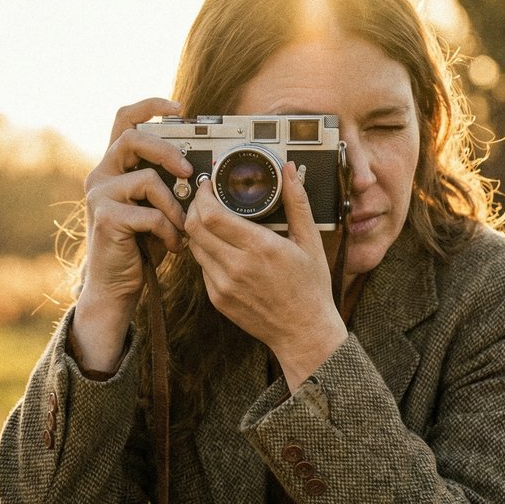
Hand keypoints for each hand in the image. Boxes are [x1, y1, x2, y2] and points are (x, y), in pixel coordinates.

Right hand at [73, 98, 193, 371]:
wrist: (117, 286)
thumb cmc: (142, 245)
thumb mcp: (157, 206)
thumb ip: (168, 183)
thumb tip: (200, 169)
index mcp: (114, 166)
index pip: (125, 120)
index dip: (150, 106)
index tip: (179, 107)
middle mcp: (101, 174)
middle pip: (132, 138)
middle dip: (166, 150)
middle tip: (188, 170)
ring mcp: (100, 195)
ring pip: (147, 178)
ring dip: (174, 205)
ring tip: (182, 227)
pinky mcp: (106, 217)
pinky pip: (150, 213)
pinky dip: (169, 231)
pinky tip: (172, 246)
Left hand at [186, 160, 347, 391]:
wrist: (304, 332)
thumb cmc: (311, 288)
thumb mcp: (310, 241)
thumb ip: (297, 202)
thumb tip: (290, 170)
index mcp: (260, 248)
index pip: (211, 214)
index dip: (203, 194)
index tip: (208, 184)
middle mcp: (236, 267)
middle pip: (194, 227)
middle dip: (195, 206)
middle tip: (206, 197)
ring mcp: (223, 285)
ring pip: (194, 246)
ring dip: (198, 229)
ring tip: (213, 220)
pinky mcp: (217, 299)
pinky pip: (202, 267)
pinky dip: (207, 252)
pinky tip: (223, 248)